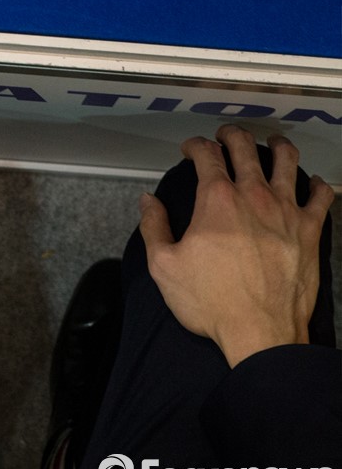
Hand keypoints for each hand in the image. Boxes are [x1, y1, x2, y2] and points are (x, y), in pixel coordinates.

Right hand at [139, 125, 333, 367]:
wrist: (261, 334)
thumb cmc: (211, 301)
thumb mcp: (164, 266)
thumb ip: (153, 227)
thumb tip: (148, 200)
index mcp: (216, 199)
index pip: (206, 154)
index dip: (195, 144)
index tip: (190, 149)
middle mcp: (252, 194)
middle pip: (244, 147)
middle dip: (231, 134)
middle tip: (225, 135)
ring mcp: (285, 210)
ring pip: (287, 160)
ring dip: (277, 146)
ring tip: (272, 143)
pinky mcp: (309, 231)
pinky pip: (320, 196)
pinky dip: (317, 184)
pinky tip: (312, 183)